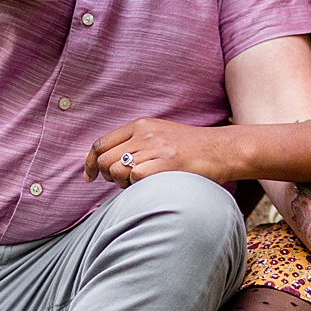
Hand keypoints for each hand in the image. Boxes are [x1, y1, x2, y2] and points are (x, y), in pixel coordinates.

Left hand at [84, 117, 242, 187]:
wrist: (222, 150)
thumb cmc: (190, 149)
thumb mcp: (158, 136)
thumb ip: (131, 144)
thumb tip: (96, 160)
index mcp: (141, 125)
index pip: (100, 143)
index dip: (89, 163)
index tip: (89, 177)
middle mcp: (145, 133)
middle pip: (103, 159)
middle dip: (107, 176)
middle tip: (123, 182)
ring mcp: (156, 147)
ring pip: (115, 170)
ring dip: (122, 183)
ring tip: (139, 183)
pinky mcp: (166, 163)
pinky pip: (134, 177)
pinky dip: (136, 186)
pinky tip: (150, 185)